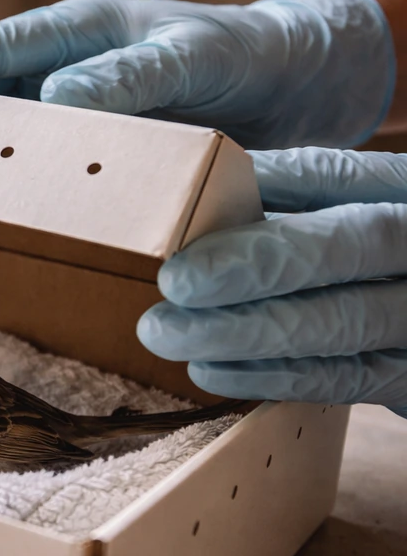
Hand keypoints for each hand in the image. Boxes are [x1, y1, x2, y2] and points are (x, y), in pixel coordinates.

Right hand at [0, 0, 393, 149]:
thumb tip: (59, 99)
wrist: (302, 91)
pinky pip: (42, 179)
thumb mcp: (201, 55)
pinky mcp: (97, 163)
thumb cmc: (251, 57)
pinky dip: (13, 196)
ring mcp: (77, 122)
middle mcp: (66, 76)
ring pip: (1, 141)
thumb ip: (135, 74)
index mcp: (79, 36)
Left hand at [136, 147, 406, 418]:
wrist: (405, 304)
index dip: (256, 200)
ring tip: (171, 335)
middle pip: (347, 247)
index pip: (330, 177)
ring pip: (343, 322)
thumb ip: (272, 200)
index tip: (191, 229)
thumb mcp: (330, 207)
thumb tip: (183, 202)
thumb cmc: (346, 250)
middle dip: (252, 268)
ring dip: (247, 332)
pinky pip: (347, 379)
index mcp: (401, 185)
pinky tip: (210, 371)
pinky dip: (273, 377)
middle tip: (173, 285)